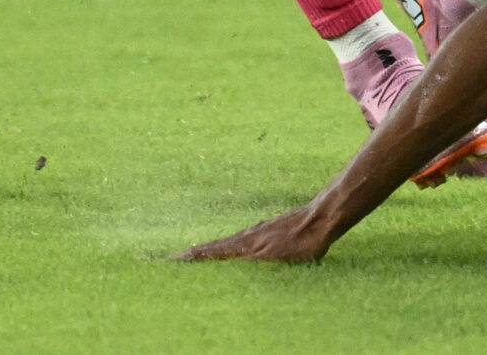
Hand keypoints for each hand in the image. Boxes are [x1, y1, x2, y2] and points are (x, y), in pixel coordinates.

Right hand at [176, 208, 328, 263]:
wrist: (320, 219)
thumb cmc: (299, 243)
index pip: (207, 252)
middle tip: (171, 260)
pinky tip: (230, 250)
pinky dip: (224, 247)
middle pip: (211, 246)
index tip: (166, 261)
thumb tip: (221, 266)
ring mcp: (255, 232)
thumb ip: (247, 263)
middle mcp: (244, 236)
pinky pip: (238, 242)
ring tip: (193, 256)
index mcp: (242, 244)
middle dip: (191, 254)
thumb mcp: (271, 259)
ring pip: (224, 243)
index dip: (187, 258)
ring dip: (206, 251)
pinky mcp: (267, 232)